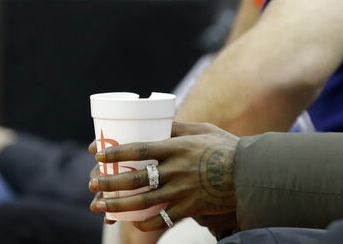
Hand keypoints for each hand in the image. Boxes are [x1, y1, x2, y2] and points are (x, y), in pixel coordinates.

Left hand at [88, 122, 238, 231]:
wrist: (250, 172)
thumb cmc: (226, 147)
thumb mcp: (202, 130)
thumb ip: (178, 127)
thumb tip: (157, 121)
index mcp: (178, 147)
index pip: (139, 149)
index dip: (116, 152)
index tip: (97, 153)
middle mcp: (177, 170)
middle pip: (134, 178)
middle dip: (108, 181)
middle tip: (92, 181)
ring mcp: (183, 191)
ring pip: (141, 201)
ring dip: (116, 204)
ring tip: (99, 204)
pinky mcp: (190, 207)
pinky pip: (162, 219)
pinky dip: (144, 222)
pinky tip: (133, 220)